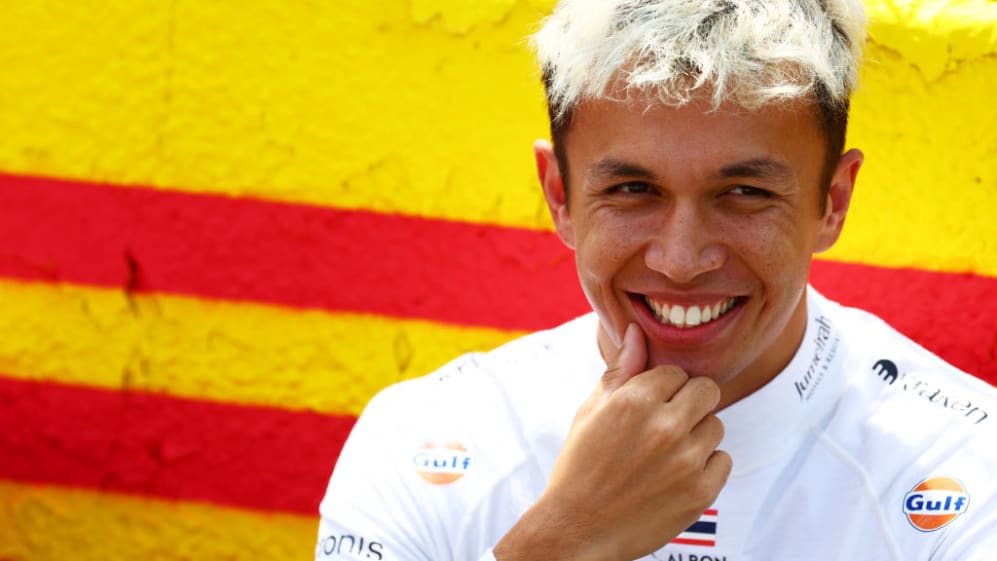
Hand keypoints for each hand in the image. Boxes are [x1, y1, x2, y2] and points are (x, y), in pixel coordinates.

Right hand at [494, 323, 731, 560]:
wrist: (577, 529)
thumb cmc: (580, 466)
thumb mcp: (591, 410)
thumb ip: (621, 369)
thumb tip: (637, 331)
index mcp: (635, 400)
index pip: (675, 372)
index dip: (663, 388)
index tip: (648, 407)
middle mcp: (665, 426)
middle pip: (707, 391)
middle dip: (689, 402)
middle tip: (666, 424)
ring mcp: (686, 461)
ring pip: (716, 425)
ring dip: (697, 435)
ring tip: (666, 454)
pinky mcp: (701, 492)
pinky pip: (723, 461)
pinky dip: (706, 467)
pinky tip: (676, 475)